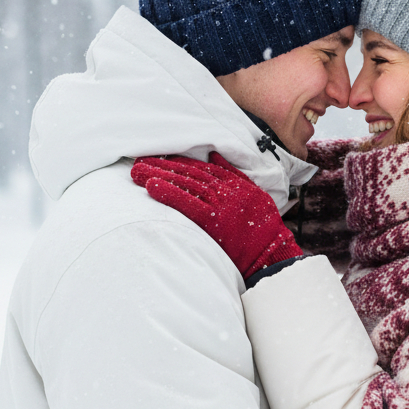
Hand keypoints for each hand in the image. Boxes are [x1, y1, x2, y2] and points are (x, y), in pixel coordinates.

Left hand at [131, 152, 302, 279]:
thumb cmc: (262, 228)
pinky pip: (188, 203)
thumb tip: (216, 156)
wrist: (272, 252)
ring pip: (185, 183)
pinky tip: (151, 186)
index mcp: (235, 183)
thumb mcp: (254, 194)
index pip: (202, 167)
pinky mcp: (214, 221)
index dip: (178, 160)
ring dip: (159, 175)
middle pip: (189, 172)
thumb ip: (234, 174)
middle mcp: (227, 190)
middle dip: (163, 165)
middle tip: (138, 161)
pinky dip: (169, 193)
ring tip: (137, 171)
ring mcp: (220, 204)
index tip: (159, 156)